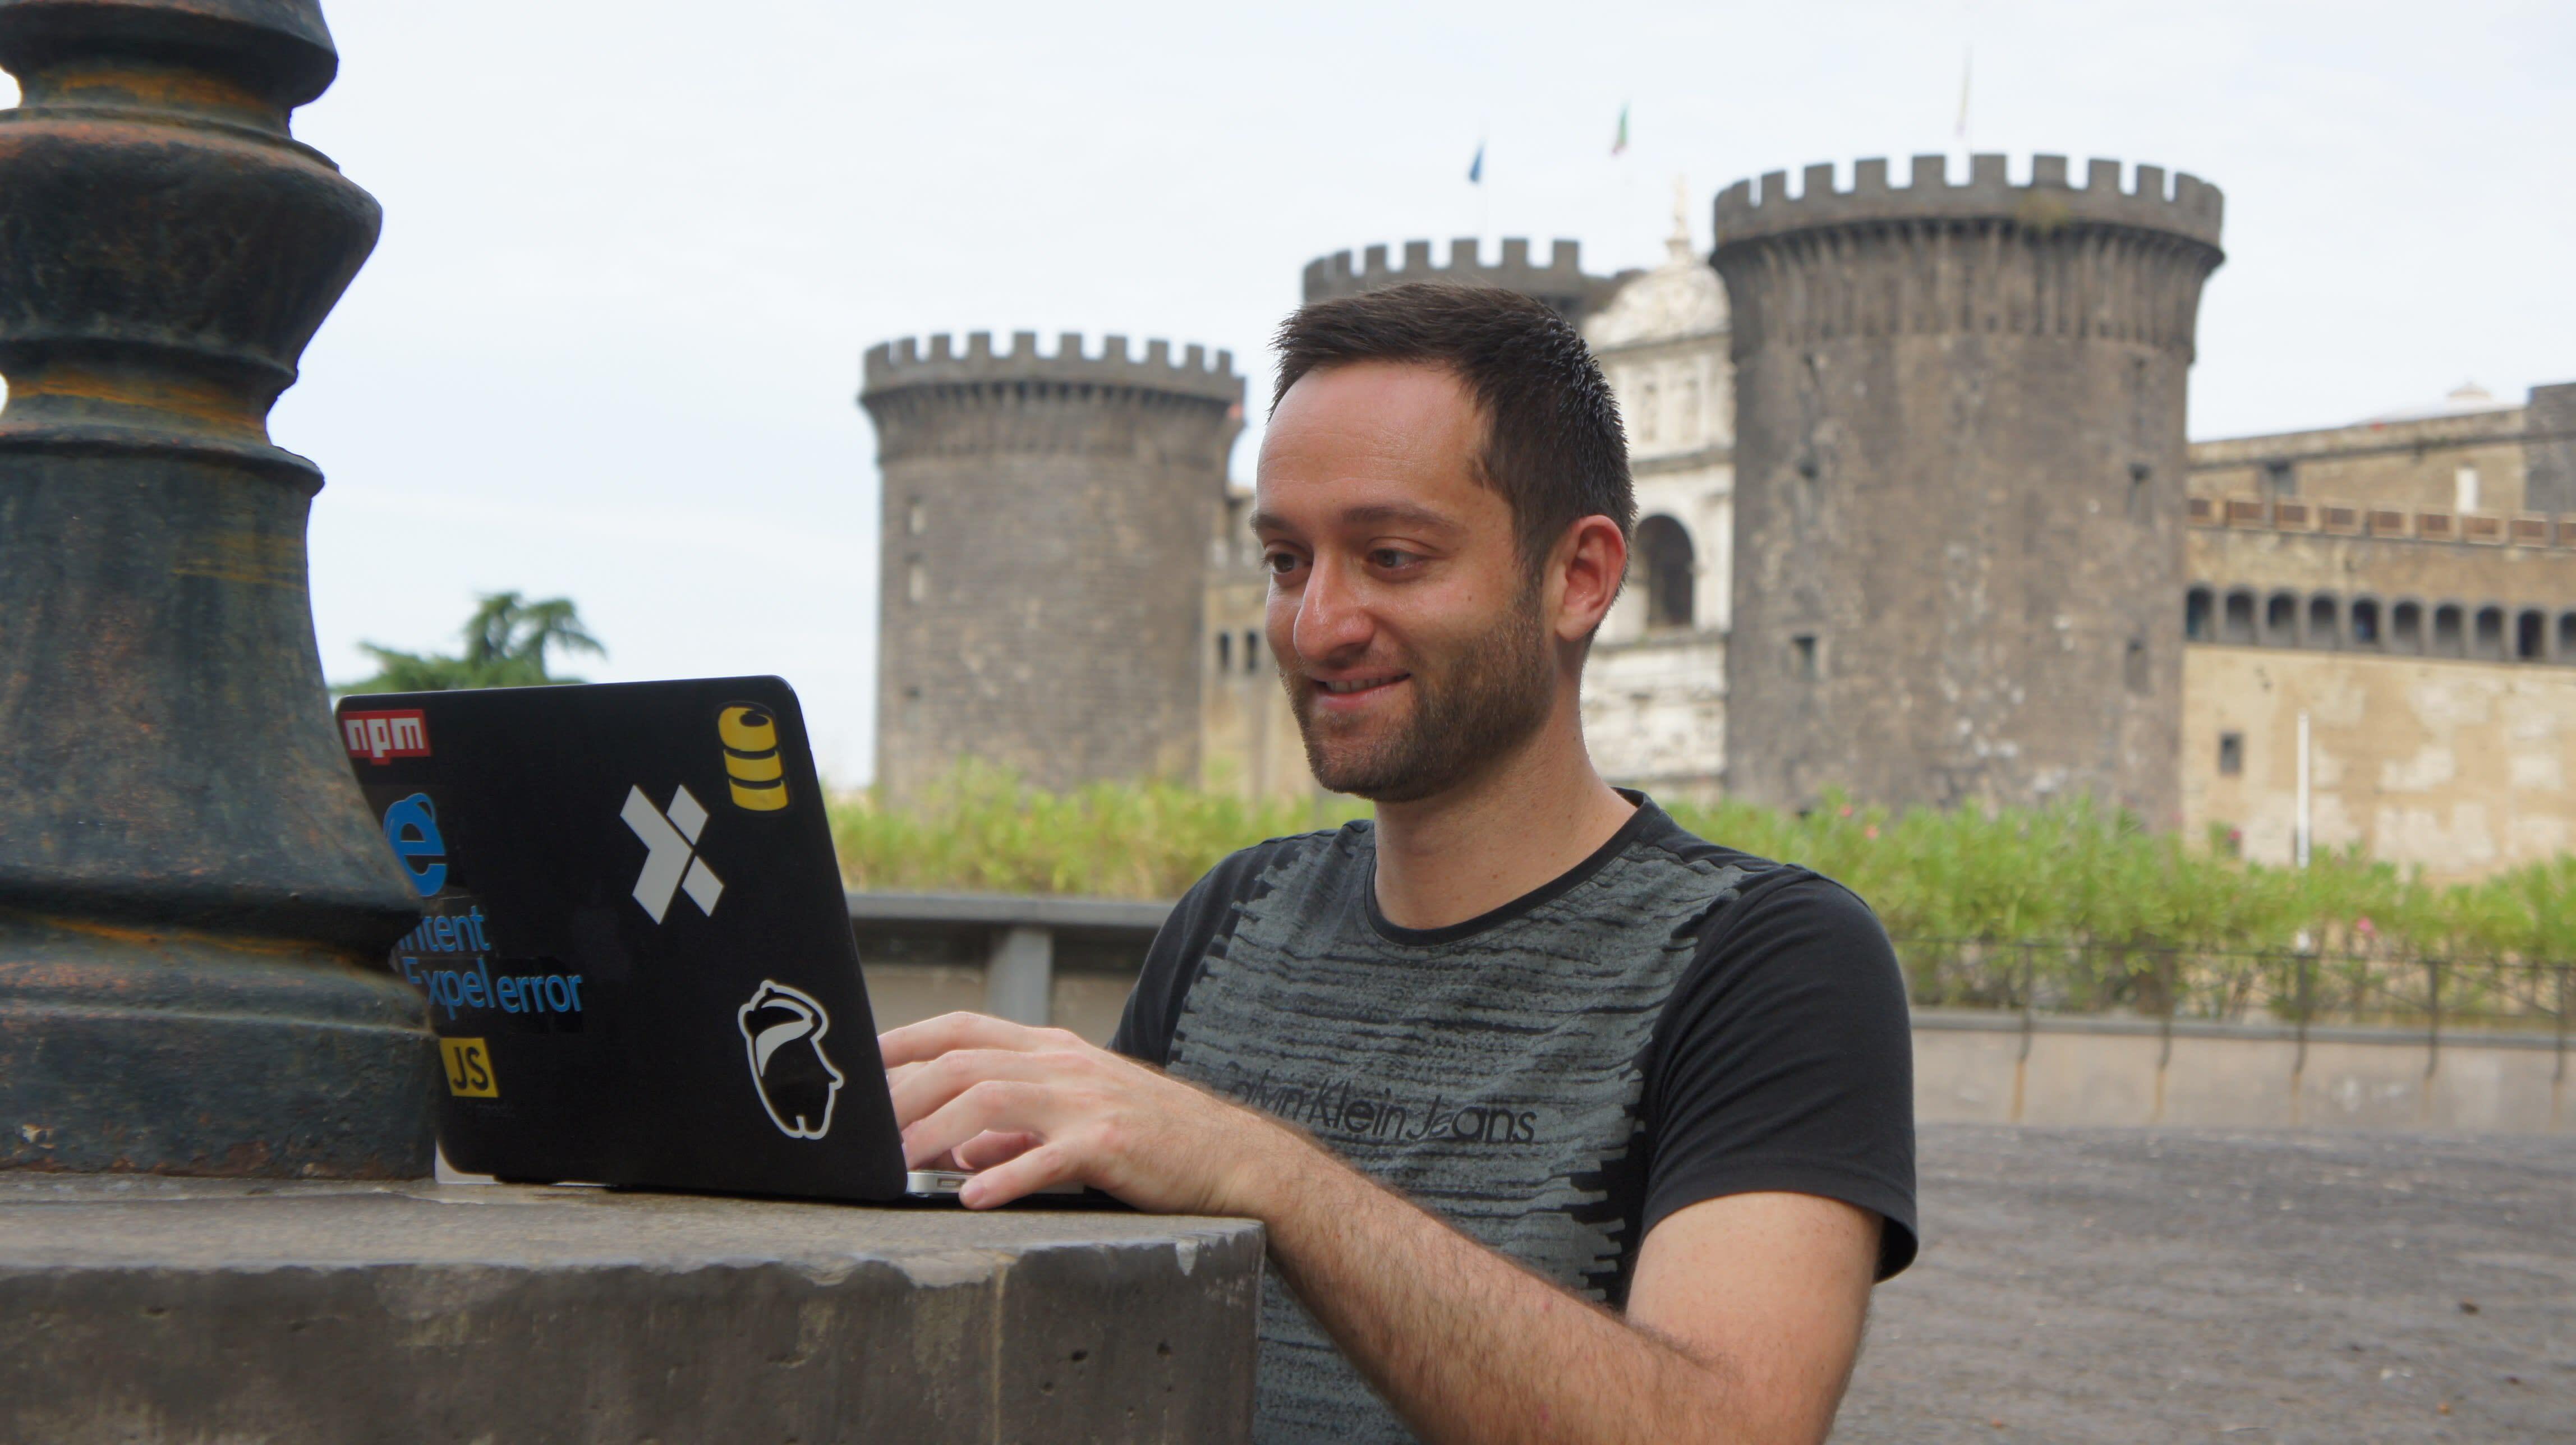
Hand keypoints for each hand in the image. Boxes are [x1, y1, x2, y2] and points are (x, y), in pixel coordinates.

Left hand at [877, 1012, 1308, 1212]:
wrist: (1230, 1157)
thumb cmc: (1149, 1141)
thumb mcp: (1073, 1121)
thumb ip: (1012, 1133)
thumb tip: (955, 1155)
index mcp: (1051, 1051)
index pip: (962, 1030)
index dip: (904, 1043)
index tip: (858, 1066)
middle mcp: (1063, 1064)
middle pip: (963, 1062)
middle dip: (902, 1092)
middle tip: (859, 1129)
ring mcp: (1087, 1100)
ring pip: (992, 1099)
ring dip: (935, 1130)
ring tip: (897, 1162)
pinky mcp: (1111, 1142)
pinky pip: (1047, 1156)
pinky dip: (1005, 1176)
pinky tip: (972, 1197)